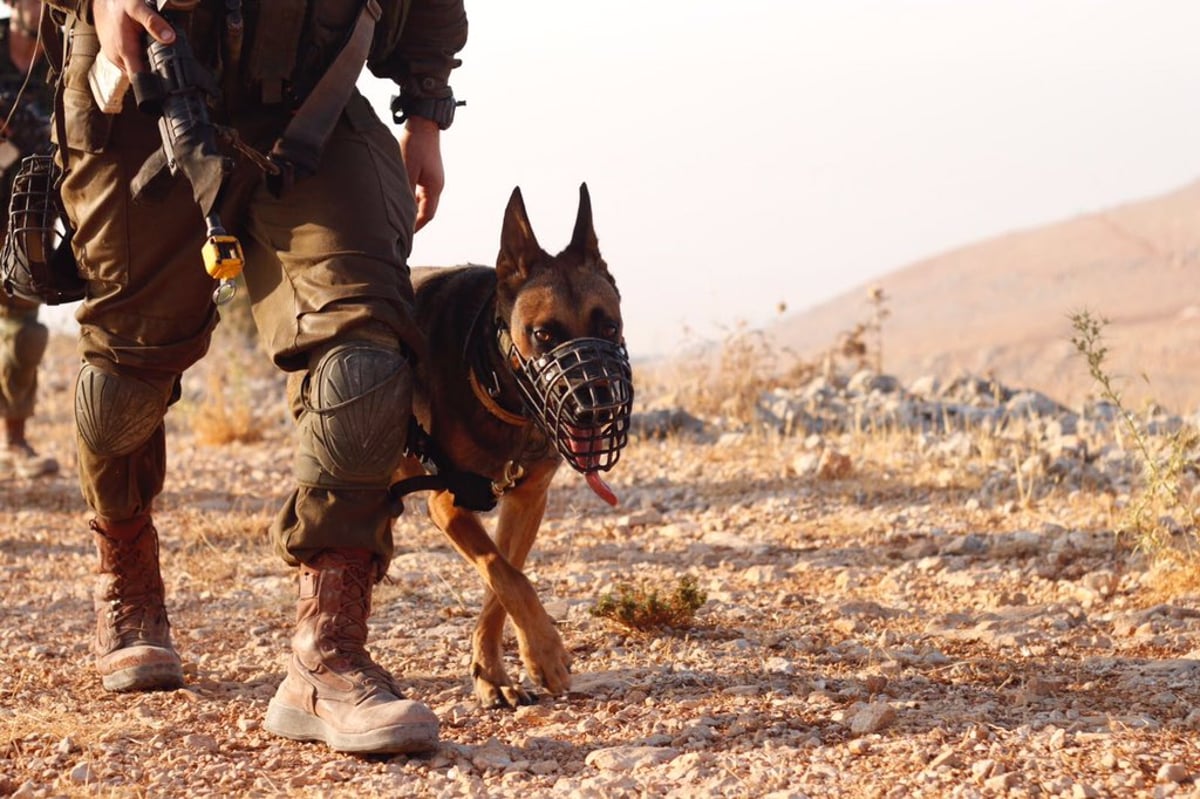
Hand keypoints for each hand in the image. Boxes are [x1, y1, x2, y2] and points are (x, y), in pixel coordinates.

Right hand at [92, 0, 174, 75]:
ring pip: (136, 68)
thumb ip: (153, 22)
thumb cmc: (117, 3)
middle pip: (141, 75)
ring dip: (146, 63)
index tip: (167, 82)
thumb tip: (169, 38)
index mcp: (124, 50)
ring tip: (152, 48)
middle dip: (154, 70)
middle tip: (164, 57)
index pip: (140, 79)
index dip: (155, 84)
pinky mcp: (115, 55)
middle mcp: (117, 58)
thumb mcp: (137, 7)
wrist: (102, 0)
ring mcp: (115, 58)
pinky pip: (131, 62)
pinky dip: (140, 57)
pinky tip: (144, 46)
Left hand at [398, 116, 444, 231]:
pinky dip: (410, 197)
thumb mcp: (407, 169)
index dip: (416, 228)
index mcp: (434, 188)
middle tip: (399, 231)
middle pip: (425, 210)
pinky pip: (419, 190)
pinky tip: (399, 197)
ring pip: (421, 200)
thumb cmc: (415, 144)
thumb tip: (402, 210)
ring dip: (411, 209)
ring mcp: (432, 177)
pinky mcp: (426, 170)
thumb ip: (405, 190)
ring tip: (397, 216)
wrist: (423, 121)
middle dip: (413, 221)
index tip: (405, 237)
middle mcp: (436, 185)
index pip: (427, 216)